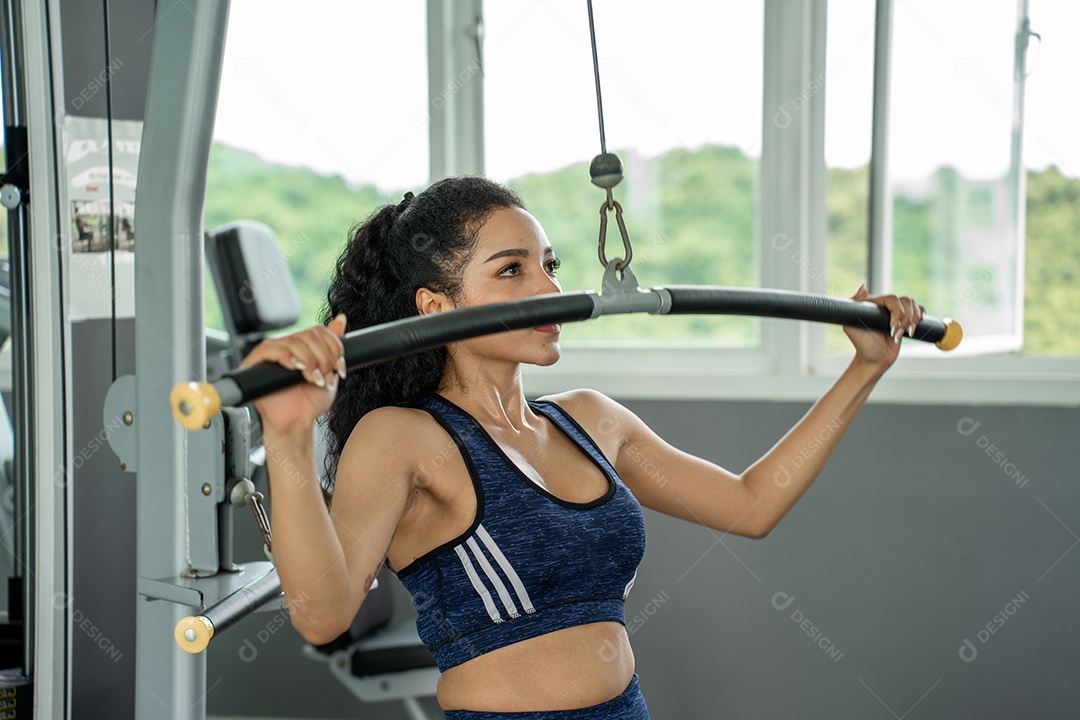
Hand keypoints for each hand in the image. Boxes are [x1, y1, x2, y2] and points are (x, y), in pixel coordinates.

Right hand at [239, 313, 347, 434]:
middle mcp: (287, 345)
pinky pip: (270, 349)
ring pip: (293, 340)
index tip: (339, 367)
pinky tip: (297, 369)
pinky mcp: (255, 362)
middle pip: (308, 334)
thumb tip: (341, 319)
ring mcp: (272, 352)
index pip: (318, 330)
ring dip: (309, 361)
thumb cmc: (309, 402)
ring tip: (314, 380)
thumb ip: (334, 346)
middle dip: (323, 357)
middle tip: (325, 377)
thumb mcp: (329, 371)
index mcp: (303, 345)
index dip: (333, 346)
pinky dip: (287, 357)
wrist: (296, 422)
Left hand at [843, 283, 923, 368]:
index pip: (892, 298)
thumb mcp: (851, 326)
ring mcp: (897, 312)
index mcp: (873, 303)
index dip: (896, 312)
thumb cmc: (862, 345)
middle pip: (906, 301)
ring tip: (902, 335)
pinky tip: (912, 330)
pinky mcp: (906, 319)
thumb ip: (853, 305)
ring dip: (912, 321)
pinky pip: (920, 310)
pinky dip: (920, 319)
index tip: (892, 328)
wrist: (874, 359)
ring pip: (914, 305)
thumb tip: (864, 286)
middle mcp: (885, 305)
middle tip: (895, 334)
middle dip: (904, 320)